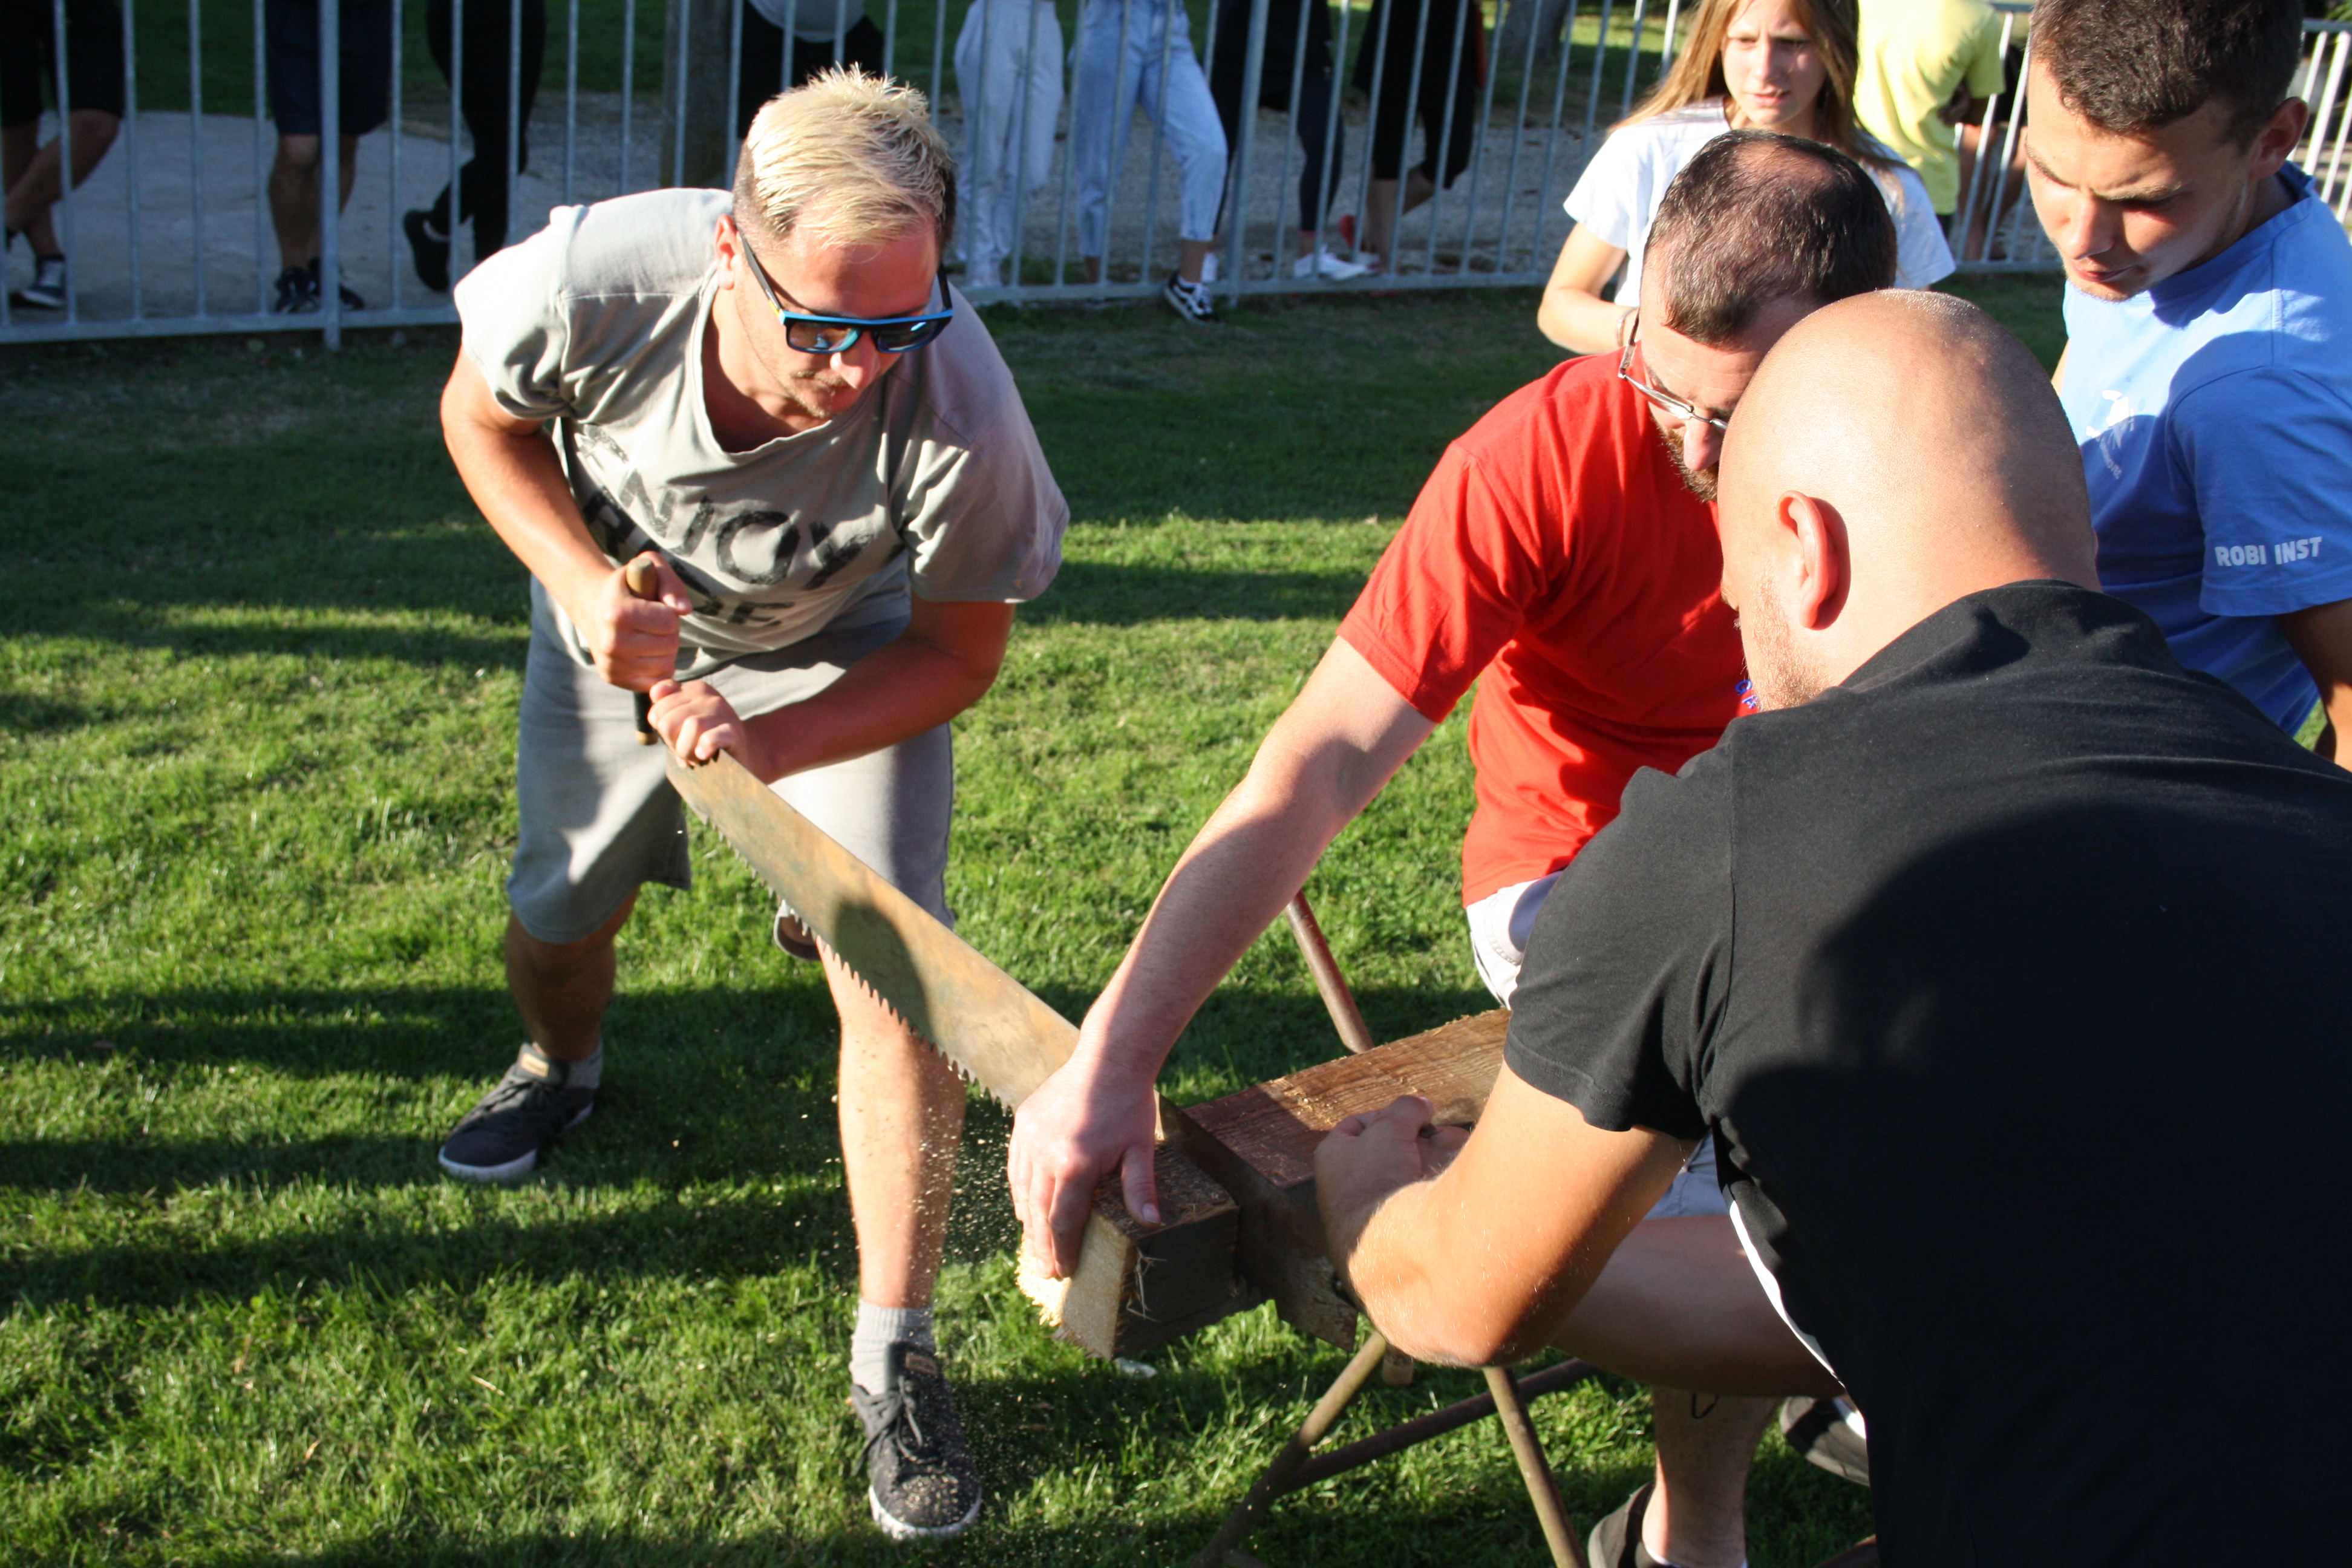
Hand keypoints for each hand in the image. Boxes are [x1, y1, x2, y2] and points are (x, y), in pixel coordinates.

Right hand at [576, 553, 692, 692]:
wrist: (594, 605)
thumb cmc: (629, 585)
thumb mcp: (649, 568)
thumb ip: (670, 582)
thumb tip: (683, 610)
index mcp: (616, 612)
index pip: (669, 621)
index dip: (668, 612)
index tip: (653, 606)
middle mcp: (610, 642)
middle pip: (670, 645)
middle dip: (668, 632)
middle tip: (650, 623)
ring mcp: (611, 665)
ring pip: (666, 666)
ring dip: (664, 650)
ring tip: (647, 635)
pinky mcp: (614, 678)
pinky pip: (656, 680)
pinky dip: (657, 667)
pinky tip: (645, 653)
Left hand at [647, 679, 746, 766]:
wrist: (741, 756)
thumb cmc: (705, 739)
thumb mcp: (682, 720)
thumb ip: (665, 705)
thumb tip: (655, 693)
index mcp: (693, 689)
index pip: (656, 712)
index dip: (662, 734)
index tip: (678, 739)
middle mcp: (709, 696)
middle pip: (668, 723)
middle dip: (673, 744)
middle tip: (687, 751)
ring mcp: (723, 712)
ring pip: (690, 727)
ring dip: (687, 751)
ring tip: (696, 756)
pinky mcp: (734, 732)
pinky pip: (710, 737)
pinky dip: (704, 748)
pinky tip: (704, 754)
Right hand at [1008, 1052, 1163, 1279]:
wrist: (1109, 1057)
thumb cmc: (1130, 1105)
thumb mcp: (1141, 1148)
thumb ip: (1141, 1188)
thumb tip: (1152, 1223)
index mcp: (1074, 1164)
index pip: (1063, 1220)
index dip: (1062, 1249)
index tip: (1064, 1271)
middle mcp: (1044, 1153)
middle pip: (1037, 1211)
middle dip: (1041, 1245)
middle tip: (1046, 1271)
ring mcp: (1029, 1137)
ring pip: (1022, 1190)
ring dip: (1028, 1221)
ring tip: (1035, 1245)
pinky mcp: (1023, 1122)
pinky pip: (1016, 1166)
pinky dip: (1020, 1190)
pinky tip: (1026, 1206)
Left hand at [1314, 1095, 1468, 1263]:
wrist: (1390, 1243)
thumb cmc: (1375, 1180)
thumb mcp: (1388, 1129)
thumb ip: (1406, 1110)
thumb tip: (1422, 1106)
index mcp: (1335, 1157)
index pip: (1356, 1127)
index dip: (1386, 1115)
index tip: (1412, 1113)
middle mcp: (1354, 1183)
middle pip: (1392, 1148)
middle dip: (1420, 1138)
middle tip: (1440, 1131)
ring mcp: (1379, 1206)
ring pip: (1414, 1171)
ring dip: (1437, 1156)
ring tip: (1457, 1147)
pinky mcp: (1404, 1226)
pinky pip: (1425, 1194)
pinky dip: (1443, 1180)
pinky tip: (1460, 1171)